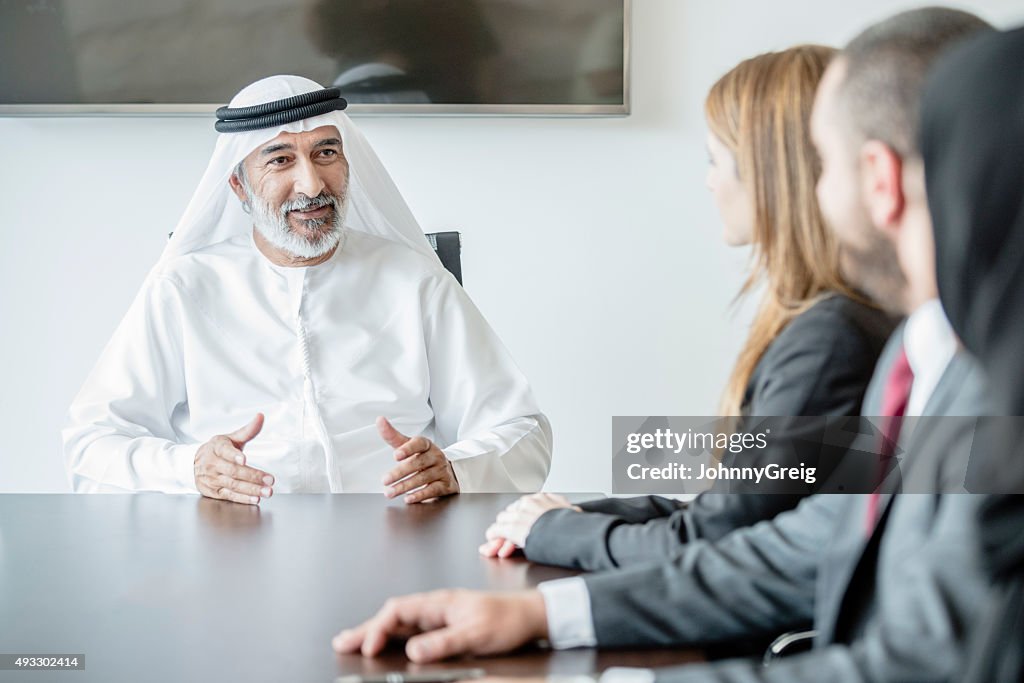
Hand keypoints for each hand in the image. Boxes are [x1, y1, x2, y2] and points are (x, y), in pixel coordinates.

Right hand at [193, 414, 274, 504]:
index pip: (225, 451)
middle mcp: (212, 463)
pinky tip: (255, 498)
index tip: (244, 459)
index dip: (234, 455)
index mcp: (216, 447)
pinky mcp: (213, 492)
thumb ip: (248, 430)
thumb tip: (261, 416)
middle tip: (270, 480)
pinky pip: (229, 496)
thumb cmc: (218, 449)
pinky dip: (242, 498)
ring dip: (251, 489)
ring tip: (267, 491)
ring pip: (232, 485)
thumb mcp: (230, 438)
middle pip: (233, 471)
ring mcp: (211, 479)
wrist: (193, 463)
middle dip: (253, 476)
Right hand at [332, 589, 547, 662]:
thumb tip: (413, 650)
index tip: (368, 646)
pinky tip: (384, 644)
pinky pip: (411, 631)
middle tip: (342, 642)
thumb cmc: (507, 619)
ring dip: (376, 633)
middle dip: (366, 628)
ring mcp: (438, 616)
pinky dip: (392, 637)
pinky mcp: (445, 626)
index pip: (399, 611)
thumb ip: (443, 642)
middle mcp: (435, 606)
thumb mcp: (476, 633)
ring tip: (353, 643)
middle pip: (392, 616)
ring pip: (399, 623)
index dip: (378, 628)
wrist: (529, 615)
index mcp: (439, 601)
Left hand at [379, 417, 459, 504]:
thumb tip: (379, 420)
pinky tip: (408, 498)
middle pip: (418, 463)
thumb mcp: (408, 445)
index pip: (419, 443)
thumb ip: (393, 436)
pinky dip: (420, 495)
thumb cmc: (422, 456)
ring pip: (423, 478)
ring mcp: (441, 470)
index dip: (407, 449)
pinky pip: (433, 490)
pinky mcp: (445, 485)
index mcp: (426, 445)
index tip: (395, 455)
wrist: (446, 470)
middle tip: (385, 480)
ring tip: (390, 492)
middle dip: (400, 472)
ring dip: (405, 486)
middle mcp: (436, 456)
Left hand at [479, 493, 580, 557]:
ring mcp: (521, 514)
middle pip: (512, 511)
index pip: (525, 505)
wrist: (575, 532)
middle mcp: (529, 503)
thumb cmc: (576, 526)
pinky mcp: (514, 527)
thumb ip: (565, 509)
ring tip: (498, 541)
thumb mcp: (572, 512)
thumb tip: (573, 511)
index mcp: (543, 498)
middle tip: (505, 535)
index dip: (520, 516)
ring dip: (500, 531)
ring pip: (503, 519)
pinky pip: (498, 530)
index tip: (519, 524)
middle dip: (508, 524)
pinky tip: (492, 542)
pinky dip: (494, 537)